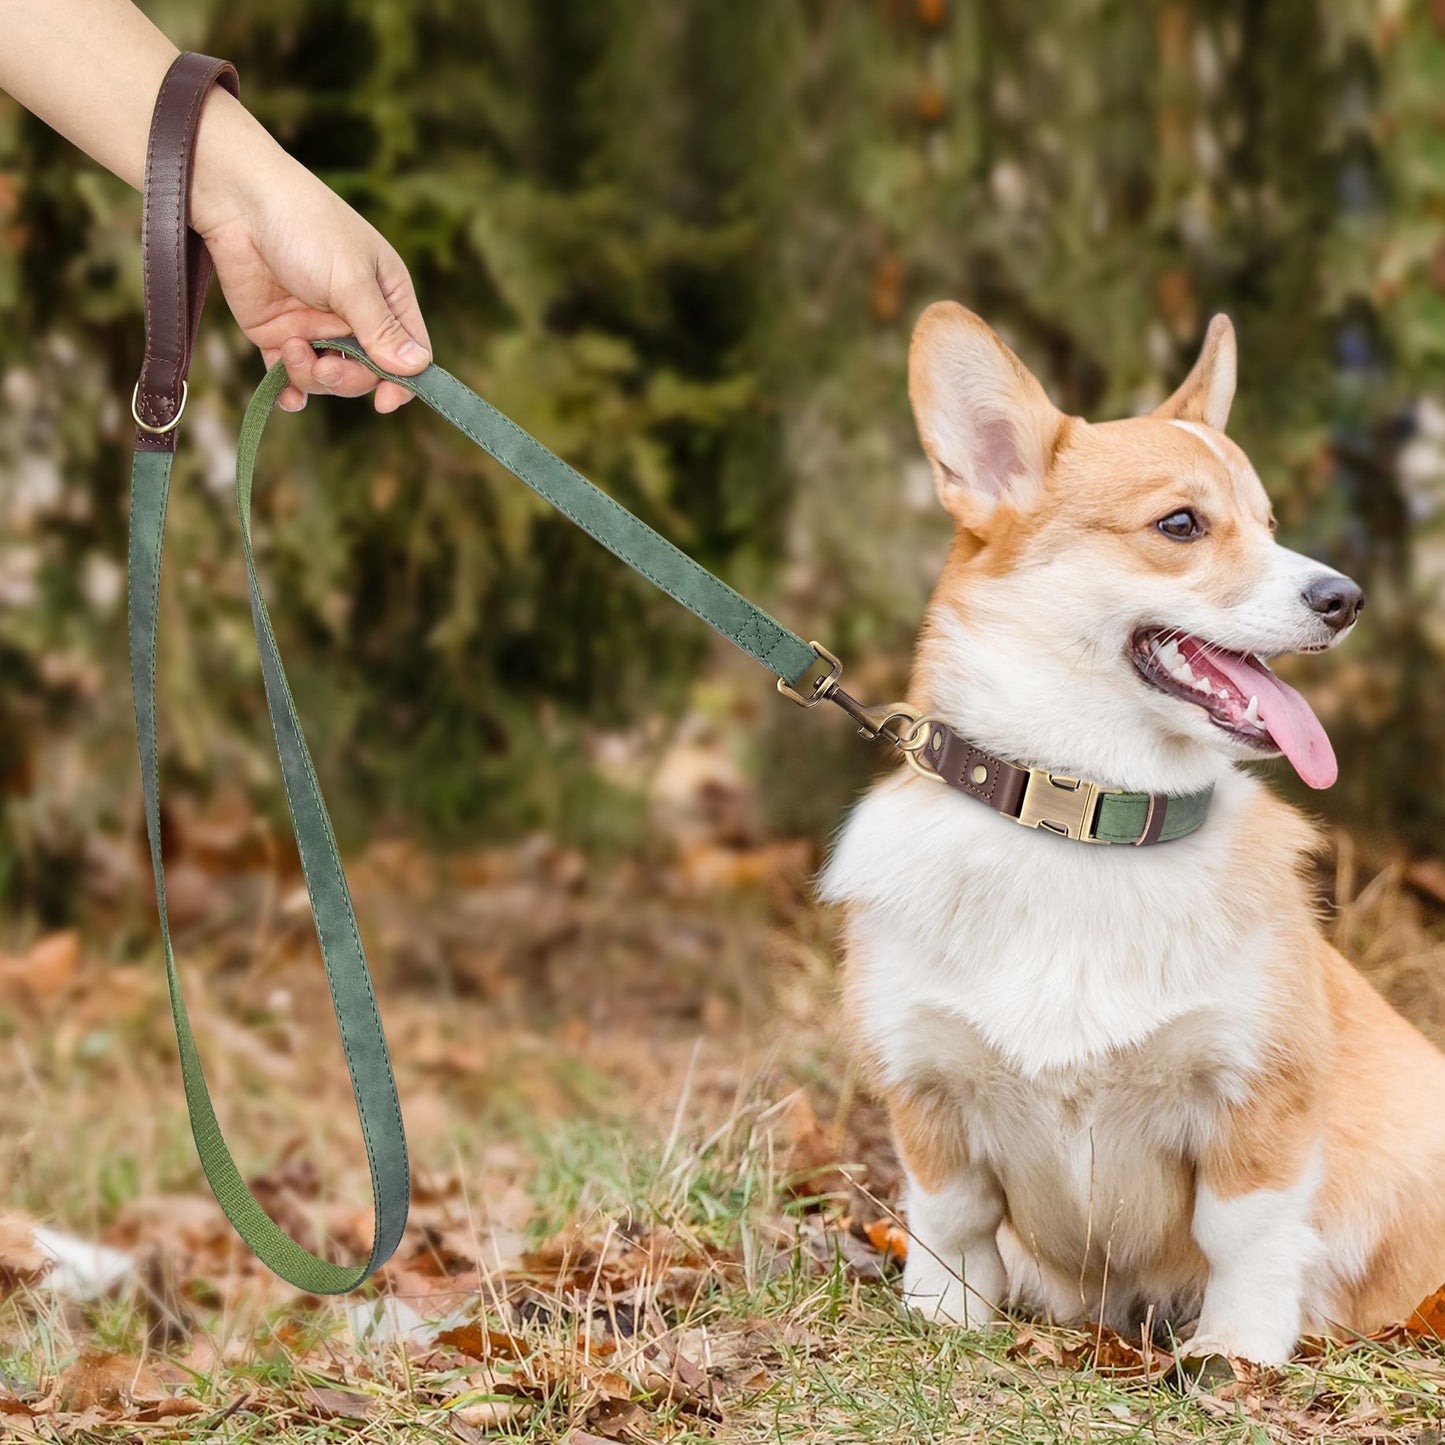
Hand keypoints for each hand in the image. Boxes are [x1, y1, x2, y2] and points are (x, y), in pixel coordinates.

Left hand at [192, 103, 431, 414]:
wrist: (238, 202)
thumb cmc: (307, 226)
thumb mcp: (351, 280)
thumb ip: (380, 328)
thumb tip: (416, 369)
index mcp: (387, 297)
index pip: (409, 353)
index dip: (401, 381)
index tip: (384, 401)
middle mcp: (356, 317)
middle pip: (367, 374)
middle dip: (347, 378)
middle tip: (327, 367)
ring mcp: (317, 327)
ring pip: (329, 379)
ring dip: (312, 376)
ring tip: (292, 350)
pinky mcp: (280, 334)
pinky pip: (292, 377)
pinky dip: (291, 391)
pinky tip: (287, 396)